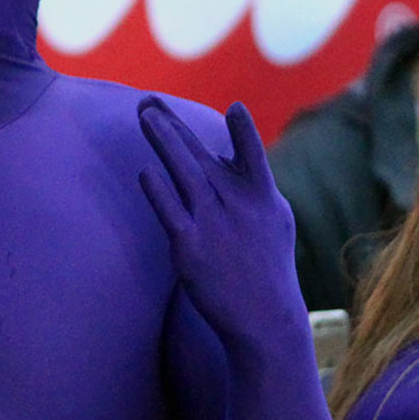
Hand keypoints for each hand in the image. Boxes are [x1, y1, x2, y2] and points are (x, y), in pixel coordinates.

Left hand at [138, 98, 298, 342]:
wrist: (264, 318)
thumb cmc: (266, 266)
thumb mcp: (274, 219)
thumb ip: (251, 184)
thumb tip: (223, 154)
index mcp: (264, 197)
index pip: (253, 157)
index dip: (244, 133)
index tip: (234, 108)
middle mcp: (239, 206)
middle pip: (201, 155)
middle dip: (173, 125)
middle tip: (147, 101)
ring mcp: (214, 225)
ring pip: (184, 173)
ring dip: (163, 141)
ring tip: (144, 116)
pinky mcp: (190, 247)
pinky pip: (170, 211)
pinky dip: (158, 188)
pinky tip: (145, 171)